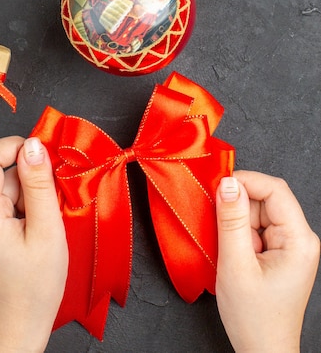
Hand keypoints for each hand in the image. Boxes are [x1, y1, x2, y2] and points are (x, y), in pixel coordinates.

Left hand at [0, 136, 67, 352]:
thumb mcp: (47, 231)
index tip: (43, 157)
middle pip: (1, 174)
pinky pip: (2, 204)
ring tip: (41, 229)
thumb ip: (39, 184)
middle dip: (31, 183)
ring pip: (5, 189)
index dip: (16, 147)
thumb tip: (34, 146)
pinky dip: (22, 210)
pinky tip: (32, 234)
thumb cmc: (34, 289)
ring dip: (29, 199)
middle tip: (50, 210)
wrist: (16, 327)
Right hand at [216, 170, 319, 352]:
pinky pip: (255, 227)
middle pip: (265, 199)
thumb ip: (231, 220)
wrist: (262, 351)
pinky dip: (238, 233)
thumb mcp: (235, 265)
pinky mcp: (278, 251)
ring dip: (236, 223)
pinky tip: (233, 253)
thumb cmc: (255, 319)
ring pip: (257, 212)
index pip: (275, 189)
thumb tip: (228, 184)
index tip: (218, 185)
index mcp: (299, 240)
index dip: (245, 181)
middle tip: (218, 225)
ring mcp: (290, 245)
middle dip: (237, 207)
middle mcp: (299, 239)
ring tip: (229, 250)